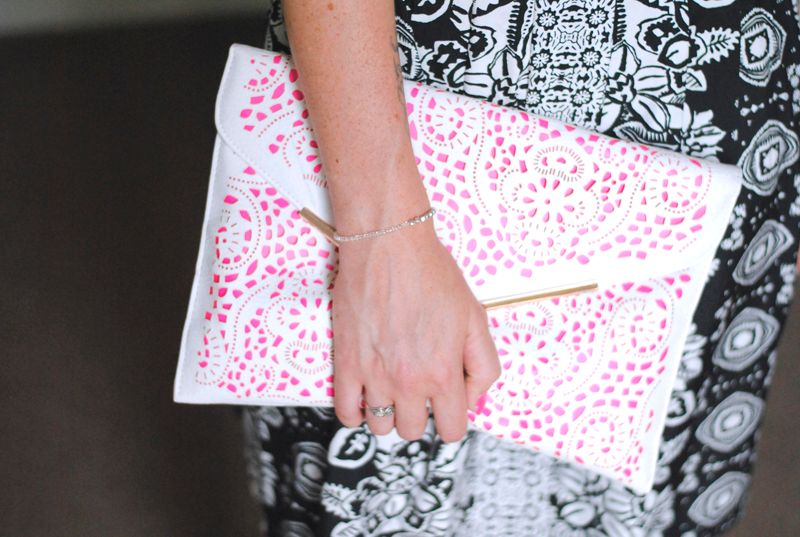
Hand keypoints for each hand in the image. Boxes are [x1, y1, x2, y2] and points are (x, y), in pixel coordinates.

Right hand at [331, 217, 500, 442]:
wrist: (389, 246)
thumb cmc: (432, 274)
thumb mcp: (475, 318)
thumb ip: (483, 365)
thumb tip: (475, 398)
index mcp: (443, 373)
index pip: (452, 429)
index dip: (452, 418)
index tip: (446, 404)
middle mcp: (409, 382)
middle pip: (413, 431)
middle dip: (420, 415)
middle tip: (419, 390)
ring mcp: (374, 376)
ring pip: (380, 426)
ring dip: (388, 415)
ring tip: (391, 390)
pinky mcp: (346, 364)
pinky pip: (345, 412)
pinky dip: (355, 413)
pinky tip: (364, 397)